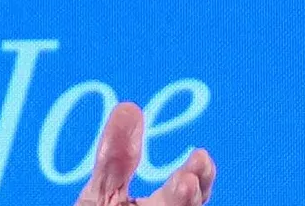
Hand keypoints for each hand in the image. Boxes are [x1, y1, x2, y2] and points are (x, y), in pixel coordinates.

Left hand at [74, 102, 215, 204]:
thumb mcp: (103, 193)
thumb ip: (116, 157)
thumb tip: (129, 107)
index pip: (191, 191)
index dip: (197, 175)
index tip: (201, 156)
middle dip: (184, 199)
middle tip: (188, 182)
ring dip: (177, 204)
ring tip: (183, 189)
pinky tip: (138, 204)